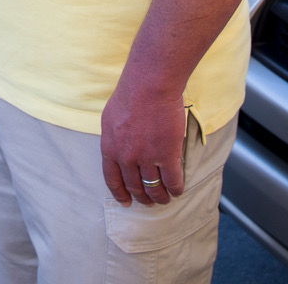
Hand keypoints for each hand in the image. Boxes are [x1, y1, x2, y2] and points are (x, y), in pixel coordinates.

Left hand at [100, 73, 186, 207]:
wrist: (149, 85)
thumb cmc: (130, 94)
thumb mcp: (110, 118)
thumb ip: (113, 138)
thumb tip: (116, 150)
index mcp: (110, 149)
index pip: (112, 180)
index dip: (120, 194)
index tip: (126, 202)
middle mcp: (126, 158)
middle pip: (134, 186)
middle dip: (142, 198)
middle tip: (149, 202)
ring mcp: (147, 158)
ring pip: (154, 188)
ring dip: (160, 197)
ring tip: (165, 199)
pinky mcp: (167, 155)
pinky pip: (172, 181)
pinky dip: (176, 189)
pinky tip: (178, 190)